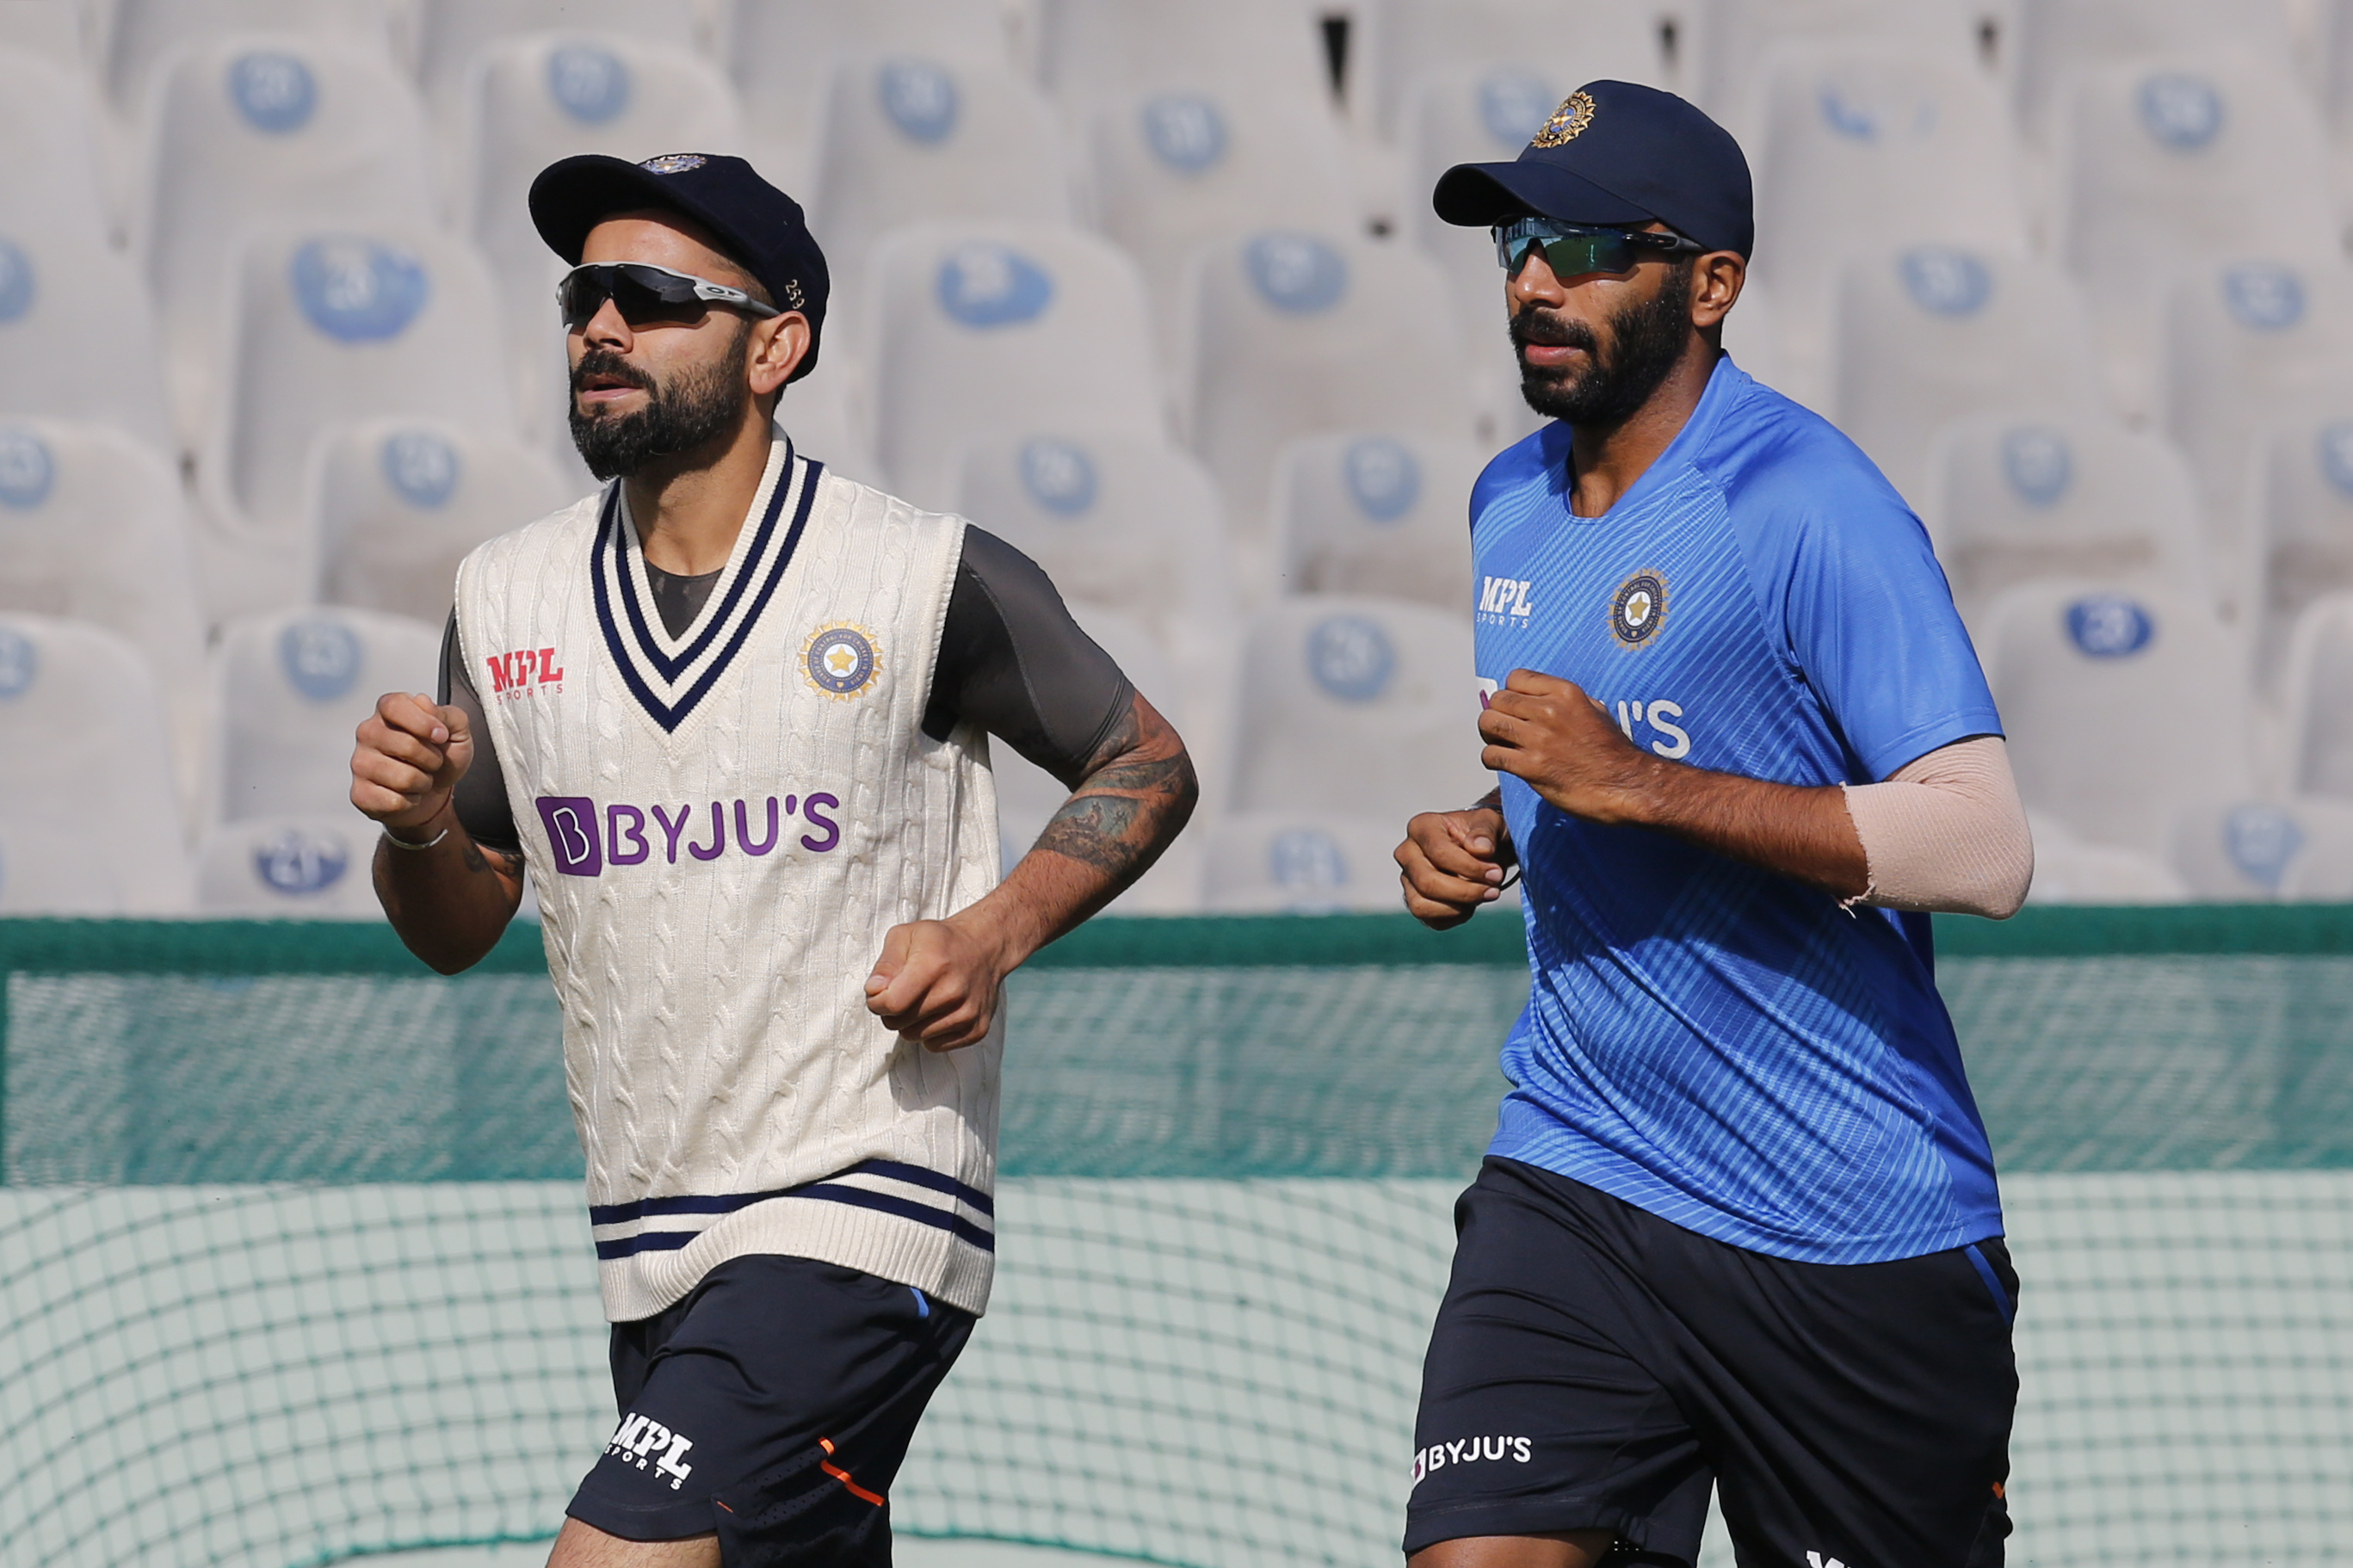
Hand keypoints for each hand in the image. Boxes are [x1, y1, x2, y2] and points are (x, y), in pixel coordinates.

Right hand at [351, 692, 472, 832]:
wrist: (436, 793)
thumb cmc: (442, 757)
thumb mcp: (457, 731)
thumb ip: (446, 713)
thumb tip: (423, 703)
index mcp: (389, 711)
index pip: (395, 706)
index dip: (423, 722)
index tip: (441, 736)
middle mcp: (368, 733)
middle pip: (406, 746)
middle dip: (432, 760)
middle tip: (432, 762)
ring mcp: (360, 763)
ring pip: (403, 778)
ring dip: (423, 782)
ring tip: (420, 778)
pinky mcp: (360, 793)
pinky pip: (394, 801)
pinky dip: (411, 801)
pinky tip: (406, 794)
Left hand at [865, 918, 1012, 1050]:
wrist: (985, 947)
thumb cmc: (939, 941)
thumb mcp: (905, 936)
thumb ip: (885, 964)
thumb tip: (874, 991)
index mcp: (933, 966)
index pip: (891, 1004)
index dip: (877, 1001)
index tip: (880, 992)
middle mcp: (953, 992)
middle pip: (899, 1024)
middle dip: (892, 1012)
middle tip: (904, 993)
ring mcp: (968, 1013)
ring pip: (915, 1036)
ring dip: (911, 1023)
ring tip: (922, 1001)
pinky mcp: (977, 1029)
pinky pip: (935, 1046)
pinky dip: (930, 1033)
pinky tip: (938, 1012)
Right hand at [1397, 806, 1511, 929]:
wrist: (1482, 850)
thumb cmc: (1483, 834)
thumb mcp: (1491, 822)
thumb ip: (1486, 831)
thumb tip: (1481, 849)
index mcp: (1421, 827)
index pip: (1439, 852)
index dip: (1470, 867)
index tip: (1496, 873)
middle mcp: (1407, 853)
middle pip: (1427, 882)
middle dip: (1465, 891)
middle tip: (1493, 890)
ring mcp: (1408, 879)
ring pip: (1421, 905)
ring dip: (1458, 907)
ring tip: (1482, 896)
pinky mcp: (1415, 900)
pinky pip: (1430, 919)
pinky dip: (1455, 916)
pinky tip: (1471, 903)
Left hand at [1478, 669, 1656, 824]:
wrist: (1625, 785)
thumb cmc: (1612, 751)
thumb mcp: (1595, 710)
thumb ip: (1565, 700)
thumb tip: (1538, 697)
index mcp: (1566, 693)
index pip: (1516, 678)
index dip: (1511, 692)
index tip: (1516, 706)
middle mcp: (1550, 711)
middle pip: (1498, 699)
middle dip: (1497, 713)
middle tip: (1503, 727)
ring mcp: (1539, 739)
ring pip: (1488, 723)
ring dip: (1489, 734)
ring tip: (1499, 742)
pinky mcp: (1530, 767)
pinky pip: (1491, 754)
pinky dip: (1491, 758)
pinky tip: (1503, 762)